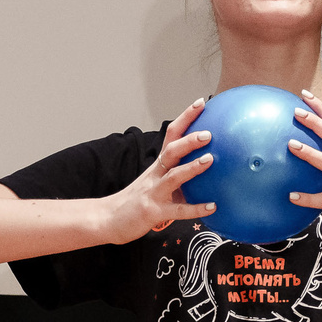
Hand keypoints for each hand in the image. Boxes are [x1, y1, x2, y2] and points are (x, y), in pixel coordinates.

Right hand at [100, 99, 216, 244]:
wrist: (108, 219)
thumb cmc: (138, 200)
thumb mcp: (157, 183)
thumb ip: (179, 176)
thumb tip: (208, 167)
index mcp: (158, 165)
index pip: (172, 135)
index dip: (186, 118)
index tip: (202, 103)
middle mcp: (155, 174)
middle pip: (171, 151)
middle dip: (189, 140)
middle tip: (208, 133)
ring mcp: (154, 192)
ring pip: (173, 176)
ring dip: (192, 167)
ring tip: (210, 160)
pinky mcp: (154, 211)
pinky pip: (177, 210)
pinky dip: (196, 208)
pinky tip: (213, 207)